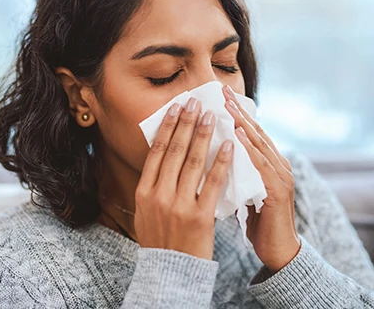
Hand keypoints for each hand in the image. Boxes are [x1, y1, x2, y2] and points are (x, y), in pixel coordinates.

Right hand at [134, 97, 233, 259]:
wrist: (171, 272)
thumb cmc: (161, 238)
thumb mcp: (147, 211)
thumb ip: (154, 184)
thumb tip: (164, 152)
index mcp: (144, 192)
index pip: (157, 151)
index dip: (168, 126)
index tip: (176, 107)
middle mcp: (159, 195)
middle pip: (175, 150)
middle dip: (186, 122)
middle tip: (196, 102)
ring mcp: (179, 205)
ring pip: (193, 161)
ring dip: (204, 135)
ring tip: (212, 116)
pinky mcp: (200, 216)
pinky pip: (213, 183)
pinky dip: (222, 162)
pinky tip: (229, 146)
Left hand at [222, 85, 300, 272]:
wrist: (278, 251)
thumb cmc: (258, 221)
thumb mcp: (245, 191)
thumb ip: (237, 172)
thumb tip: (213, 158)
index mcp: (268, 164)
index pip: (250, 133)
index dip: (235, 114)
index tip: (219, 96)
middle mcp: (277, 164)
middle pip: (255, 131)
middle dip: (238, 110)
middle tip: (222, 90)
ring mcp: (281, 175)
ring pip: (259, 142)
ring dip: (243, 122)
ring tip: (227, 104)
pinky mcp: (279, 190)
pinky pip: (262, 164)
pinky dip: (250, 147)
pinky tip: (239, 134)